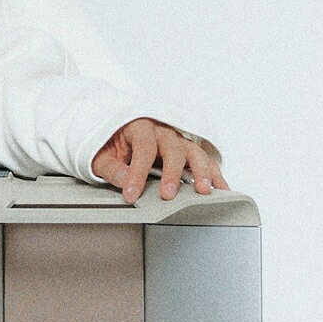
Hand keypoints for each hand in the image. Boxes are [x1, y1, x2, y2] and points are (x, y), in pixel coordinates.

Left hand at [92, 119, 227, 204]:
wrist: (117, 132)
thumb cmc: (111, 143)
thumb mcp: (101, 155)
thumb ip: (111, 167)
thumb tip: (125, 180)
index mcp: (139, 126)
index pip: (143, 148)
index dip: (137, 172)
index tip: (132, 194)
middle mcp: (162, 130)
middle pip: (173, 147)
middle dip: (172, 173)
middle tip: (168, 195)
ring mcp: (177, 140)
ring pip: (194, 152)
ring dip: (201, 172)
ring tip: (203, 191)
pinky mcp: (187, 151)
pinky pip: (204, 161)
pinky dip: (214, 175)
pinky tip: (221, 189)